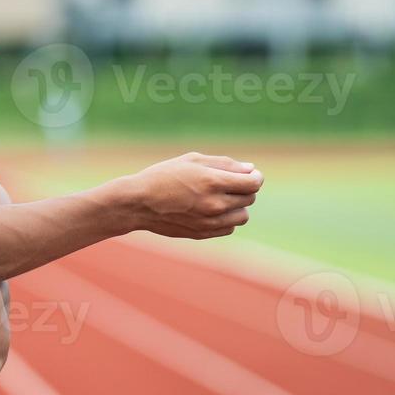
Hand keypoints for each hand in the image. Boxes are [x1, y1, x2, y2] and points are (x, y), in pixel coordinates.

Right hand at [121, 152, 263, 239]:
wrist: (138, 203)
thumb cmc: (163, 176)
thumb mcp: (192, 160)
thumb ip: (224, 163)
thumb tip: (249, 169)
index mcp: (212, 182)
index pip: (253, 183)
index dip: (256, 177)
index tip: (250, 174)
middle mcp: (214, 204)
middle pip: (250, 198)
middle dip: (245, 189)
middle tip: (229, 183)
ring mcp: (209, 222)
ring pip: (243, 216)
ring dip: (238, 206)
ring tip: (220, 197)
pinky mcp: (203, 234)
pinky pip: (229, 228)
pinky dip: (226, 219)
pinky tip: (211, 209)